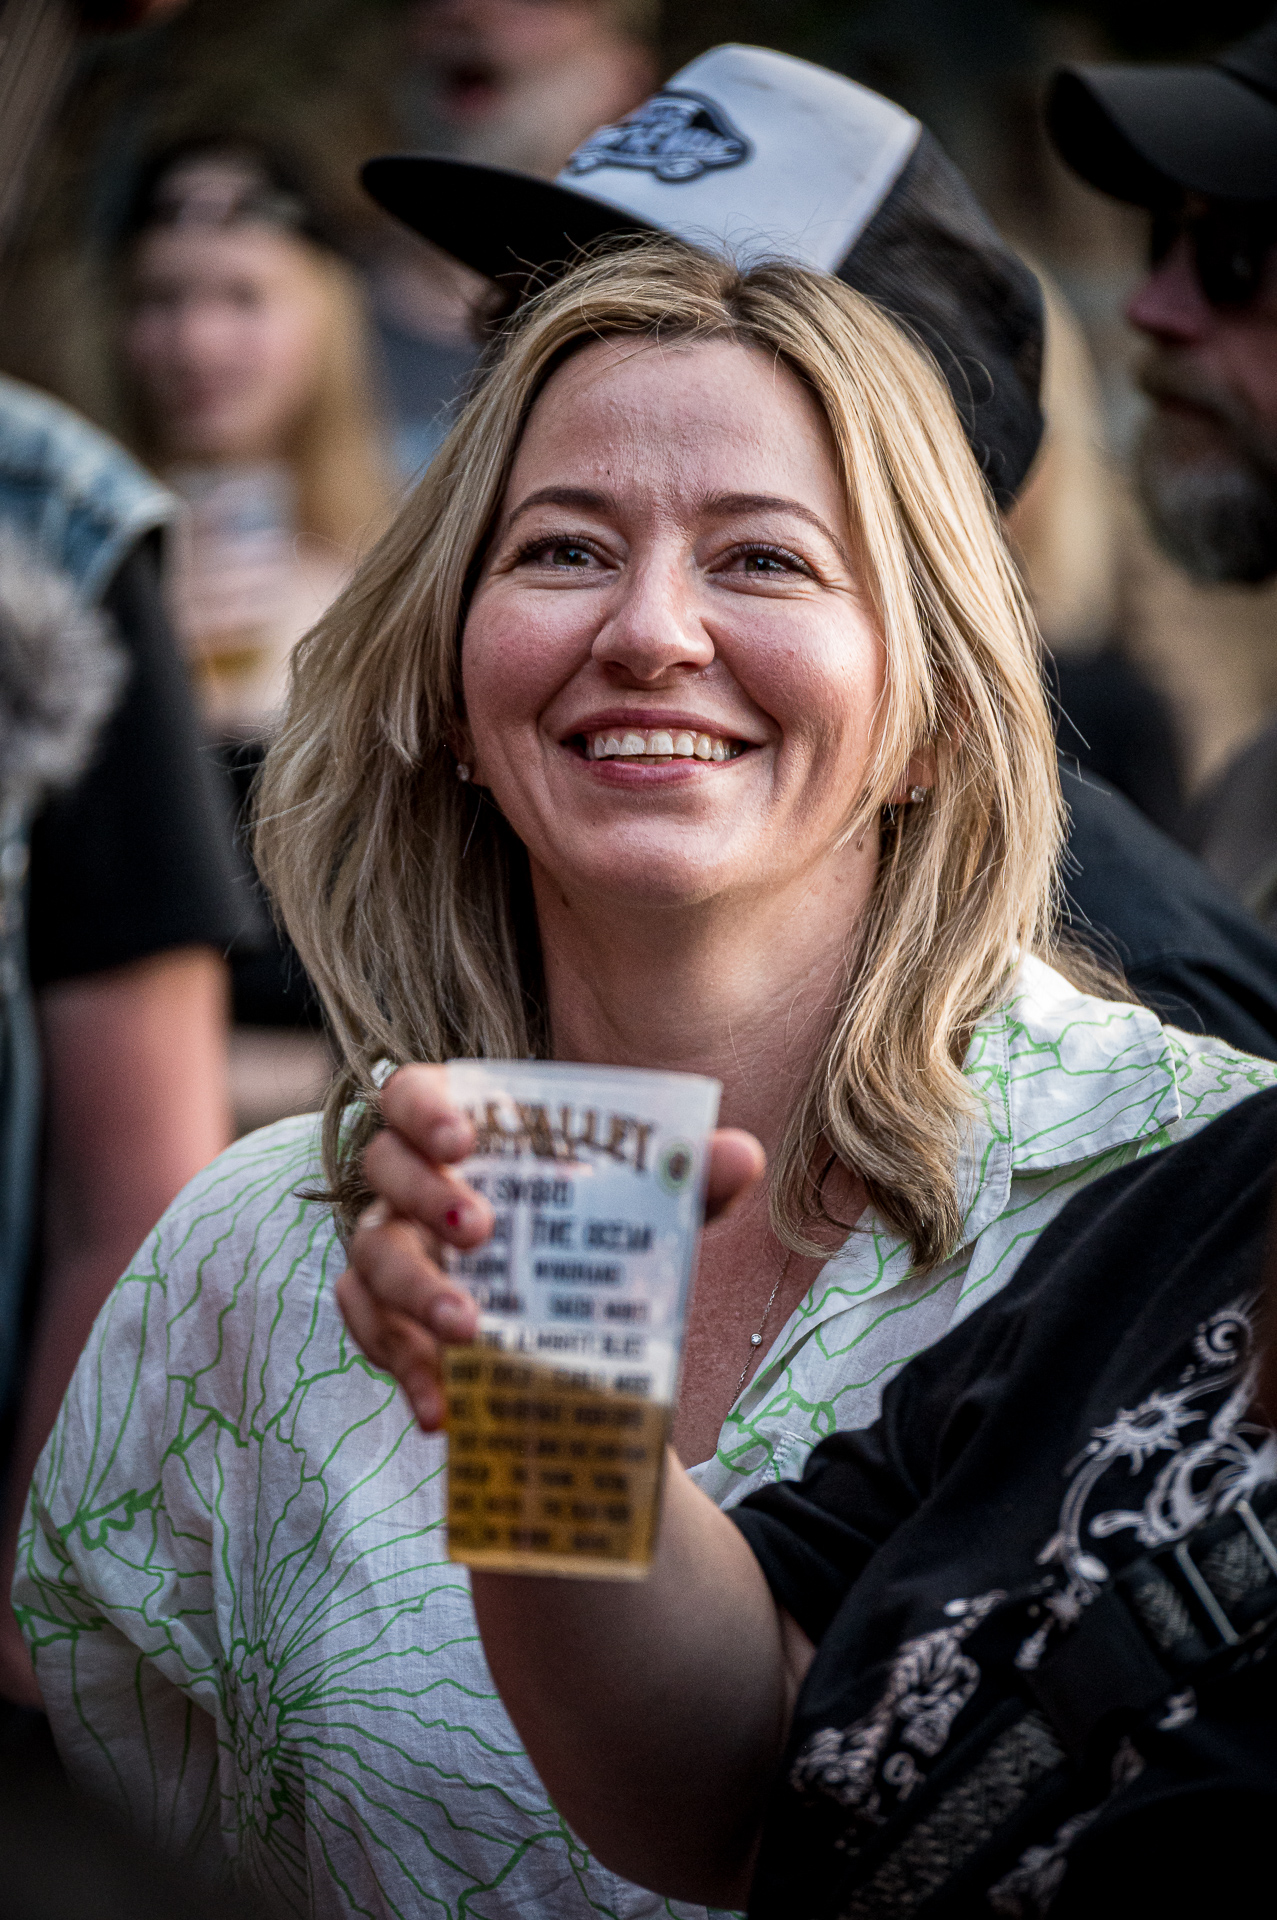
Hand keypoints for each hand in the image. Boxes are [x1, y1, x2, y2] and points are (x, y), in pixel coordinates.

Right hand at [336, 1065, 764, 1428]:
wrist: (583, 1336)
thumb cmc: (600, 1238)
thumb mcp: (650, 1211)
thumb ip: (689, 1179)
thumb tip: (739, 1155)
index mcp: (464, 1129)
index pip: (411, 1090)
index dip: (423, 1108)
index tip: (463, 1140)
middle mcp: (413, 1182)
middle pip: (383, 1169)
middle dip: (424, 1197)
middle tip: (479, 1233)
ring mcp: (392, 1249)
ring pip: (370, 1256)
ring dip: (413, 1291)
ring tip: (469, 1330)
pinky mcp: (386, 1318)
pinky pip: (371, 1333)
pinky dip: (404, 1367)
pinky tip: (443, 1403)